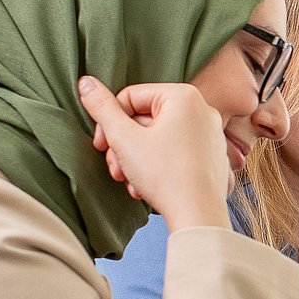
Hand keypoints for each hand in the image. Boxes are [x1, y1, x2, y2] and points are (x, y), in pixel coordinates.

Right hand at [79, 77, 231, 231]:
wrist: (198, 216)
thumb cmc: (164, 175)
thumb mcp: (123, 138)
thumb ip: (102, 108)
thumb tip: (86, 82)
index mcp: (184, 96)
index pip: (130, 97)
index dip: (109, 122)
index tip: (101, 146)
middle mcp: (203, 109)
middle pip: (144, 119)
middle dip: (123, 146)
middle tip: (115, 168)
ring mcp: (211, 133)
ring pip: (158, 138)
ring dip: (135, 160)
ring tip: (130, 181)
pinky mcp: (212, 155)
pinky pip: (175, 152)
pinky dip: (157, 167)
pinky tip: (146, 186)